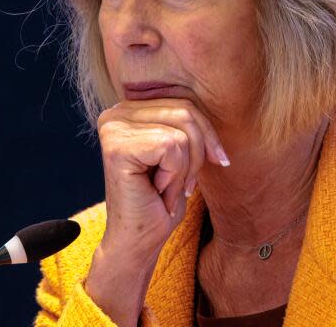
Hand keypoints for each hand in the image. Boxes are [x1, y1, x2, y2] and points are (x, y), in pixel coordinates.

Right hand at [95, 97, 228, 258]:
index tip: (213, 162)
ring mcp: (113, 128)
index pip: (185, 102)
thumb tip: (222, 92)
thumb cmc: (160, 201)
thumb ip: (187, 123)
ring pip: (182, 133)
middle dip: (198, 154)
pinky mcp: (117, 147)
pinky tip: (157, 192)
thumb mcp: (181, 152)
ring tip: (166, 189)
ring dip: (185, 170)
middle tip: (184, 185)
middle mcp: (115, 113)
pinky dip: (175, 176)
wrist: (138, 242)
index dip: (206, 135)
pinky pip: (172, 148)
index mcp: (128, 109)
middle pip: (186, 113)